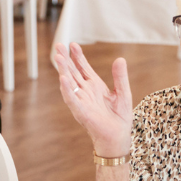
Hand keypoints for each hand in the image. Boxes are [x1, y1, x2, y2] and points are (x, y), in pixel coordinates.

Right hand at [52, 41, 132, 157]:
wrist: (118, 137)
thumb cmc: (119, 117)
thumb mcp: (123, 93)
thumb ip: (120, 77)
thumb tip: (120, 59)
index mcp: (95, 85)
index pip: (83, 67)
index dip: (77, 56)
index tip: (72, 44)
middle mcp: (85, 91)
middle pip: (73, 72)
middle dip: (65, 59)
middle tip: (58, 45)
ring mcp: (81, 101)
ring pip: (69, 82)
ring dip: (63, 70)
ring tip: (58, 57)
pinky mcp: (81, 111)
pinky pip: (71, 99)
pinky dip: (66, 89)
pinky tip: (63, 78)